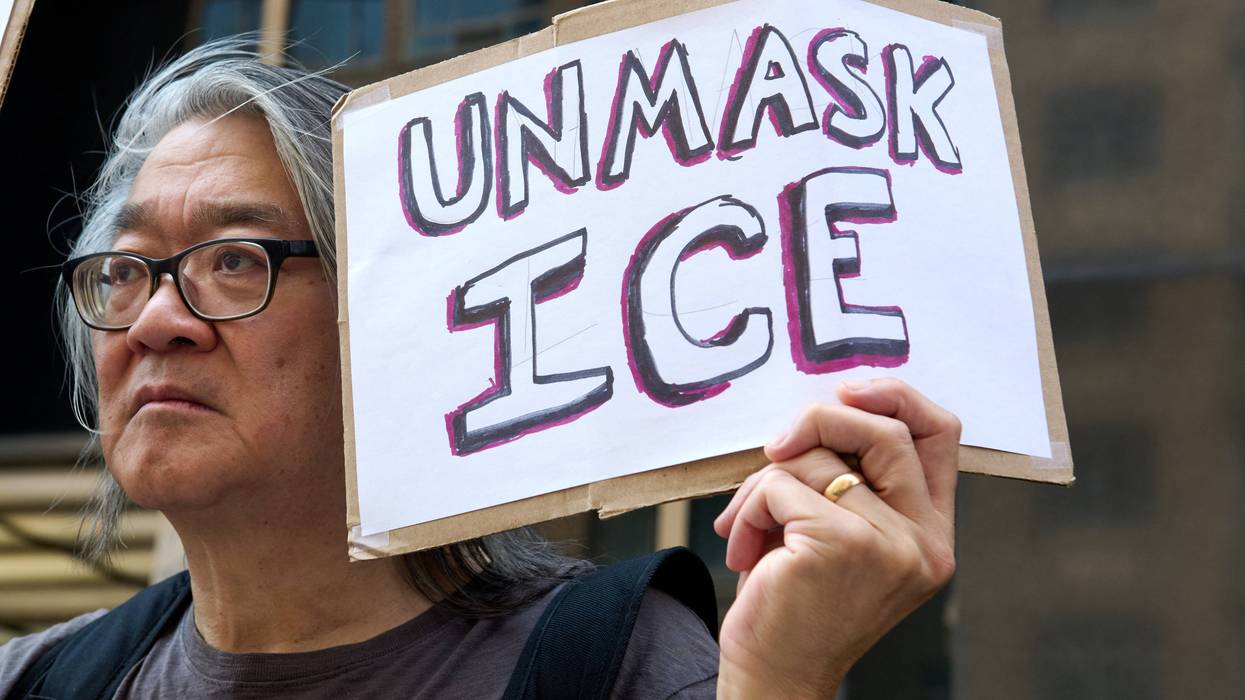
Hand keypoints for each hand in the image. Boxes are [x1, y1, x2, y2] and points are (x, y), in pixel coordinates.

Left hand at [713, 378, 959, 698]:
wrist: (774, 675)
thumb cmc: (798, 599)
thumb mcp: (838, 530)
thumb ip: (849, 476)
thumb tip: (823, 405)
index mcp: (932, 532)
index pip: (940, 434)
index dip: (896, 396)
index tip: (847, 389)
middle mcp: (924, 540)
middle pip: (884, 428)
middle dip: (819, 420)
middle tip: (775, 446)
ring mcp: (890, 545)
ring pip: (818, 458)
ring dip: (764, 484)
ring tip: (749, 526)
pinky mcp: (842, 546)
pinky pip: (780, 485)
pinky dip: (748, 507)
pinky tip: (742, 548)